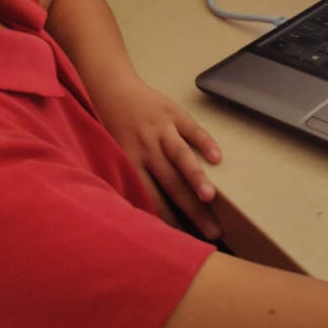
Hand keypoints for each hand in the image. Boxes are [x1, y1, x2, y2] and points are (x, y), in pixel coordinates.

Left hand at [95, 76, 223, 239]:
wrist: (110, 86)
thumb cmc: (110, 125)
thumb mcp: (110, 152)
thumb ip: (126, 177)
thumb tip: (139, 212)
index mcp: (130, 161)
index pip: (152, 198)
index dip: (169, 221)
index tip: (186, 241)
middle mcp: (146, 148)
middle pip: (171, 184)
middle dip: (192, 210)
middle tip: (212, 230)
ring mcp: (161, 129)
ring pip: (180, 157)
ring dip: (195, 177)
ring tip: (210, 197)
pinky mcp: (173, 112)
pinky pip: (192, 129)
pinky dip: (205, 142)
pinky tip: (218, 157)